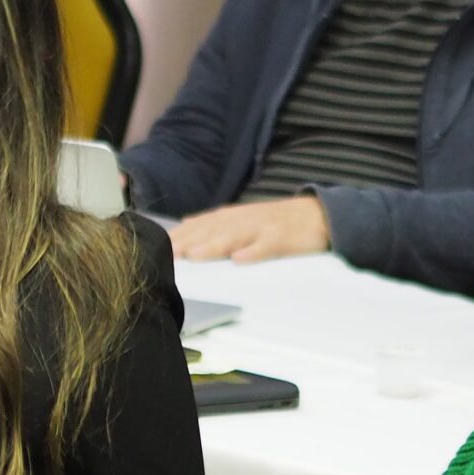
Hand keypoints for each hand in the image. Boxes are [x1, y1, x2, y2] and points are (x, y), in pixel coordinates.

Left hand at [171, 195, 330, 263]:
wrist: (320, 214)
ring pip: (235, 236)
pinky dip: (254, 252)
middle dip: (187, 241)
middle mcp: (244, 220)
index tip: (153, 245)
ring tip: (194, 255)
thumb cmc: (278, 221)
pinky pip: (268, 246)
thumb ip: (216, 224)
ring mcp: (263, 228)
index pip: (198, 224)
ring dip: (213, 245)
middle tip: (165, 254)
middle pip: (211, 230)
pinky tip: (240, 260)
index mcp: (232, 217)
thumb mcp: (245, 219)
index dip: (177, 235)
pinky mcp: (284, 238)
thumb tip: (185, 227)